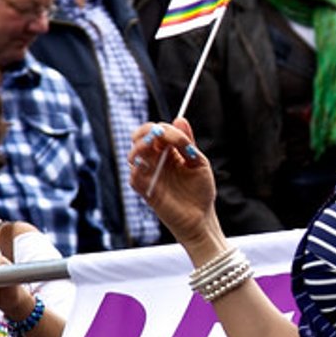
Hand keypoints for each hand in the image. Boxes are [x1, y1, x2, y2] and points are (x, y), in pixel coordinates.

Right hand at [129, 119, 218, 247]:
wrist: (201, 218)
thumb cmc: (201, 191)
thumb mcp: (199, 163)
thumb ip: (188, 143)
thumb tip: (180, 118)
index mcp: (169, 152)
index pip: (158, 132)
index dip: (166, 130)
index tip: (181, 140)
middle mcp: (156, 160)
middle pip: (140, 138)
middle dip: (146, 132)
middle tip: (156, 135)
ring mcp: (149, 175)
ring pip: (134, 155)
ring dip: (139, 148)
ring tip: (149, 148)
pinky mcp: (146, 191)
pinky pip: (134, 178)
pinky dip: (137, 170)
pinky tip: (146, 166)